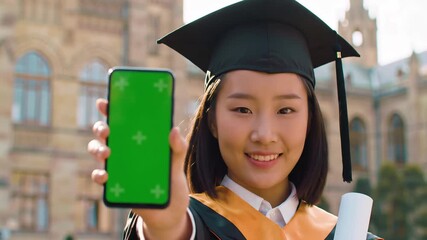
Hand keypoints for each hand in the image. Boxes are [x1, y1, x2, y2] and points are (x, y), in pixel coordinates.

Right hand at [88, 98, 191, 238]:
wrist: (170, 211)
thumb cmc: (171, 181)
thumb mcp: (177, 162)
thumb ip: (178, 147)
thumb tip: (174, 130)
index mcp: (138, 140)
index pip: (122, 120)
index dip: (111, 109)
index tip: (105, 101)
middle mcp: (124, 150)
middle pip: (105, 133)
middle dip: (101, 127)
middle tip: (107, 129)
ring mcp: (118, 166)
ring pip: (98, 151)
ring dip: (97, 148)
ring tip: (107, 152)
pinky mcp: (115, 185)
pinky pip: (100, 177)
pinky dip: (99, 174)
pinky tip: (105, 174)